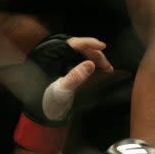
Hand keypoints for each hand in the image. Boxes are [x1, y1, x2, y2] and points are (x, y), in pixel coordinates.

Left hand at [14, 35, 111, 152]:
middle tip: (107, 66)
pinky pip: (84, 61)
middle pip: (82, 48)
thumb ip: (75, 77)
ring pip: (85, 54)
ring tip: (107, 68)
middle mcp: (61, 57)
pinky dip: (95, 64)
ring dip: (97, 59)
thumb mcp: (63, 89)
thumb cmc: (51, 99)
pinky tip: (102, 69)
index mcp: (56, 57)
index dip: (89, 42)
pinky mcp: (71, 69)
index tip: (102, 46)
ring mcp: (66, 63)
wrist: (46, 112)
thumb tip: (90, 64)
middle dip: (96, 54)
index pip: (75, 43)